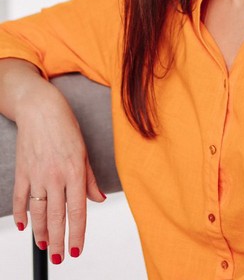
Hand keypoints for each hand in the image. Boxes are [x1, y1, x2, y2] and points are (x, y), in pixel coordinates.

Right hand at [12, 79, 105, 263]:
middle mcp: (55, 176)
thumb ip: (90, 178)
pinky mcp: (22, 172)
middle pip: (56, 217)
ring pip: (37, 213)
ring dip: (41, 233)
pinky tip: (23, 227)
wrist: (40, 109)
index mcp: (74, 171)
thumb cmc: (65, 126)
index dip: (78, 233)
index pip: (78, 210)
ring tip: (45, 247)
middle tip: (61, 258)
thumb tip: (99, 200)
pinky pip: (20, 199)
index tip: (78, 250)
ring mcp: (36, 175)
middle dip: (59, 241)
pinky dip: (21, 214)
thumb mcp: (83, 151)